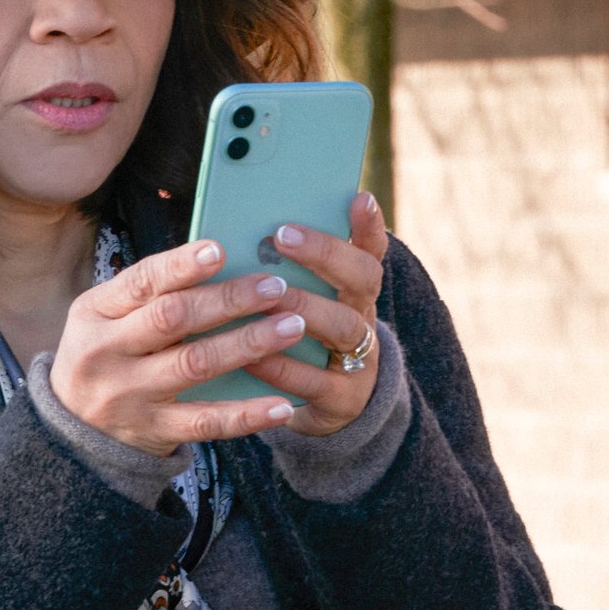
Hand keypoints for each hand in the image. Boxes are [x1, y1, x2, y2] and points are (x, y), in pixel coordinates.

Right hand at [49, 237, 310, 456]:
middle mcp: (106, 352)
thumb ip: (151, 293)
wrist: (73, 430)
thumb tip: (221, 257)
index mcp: (94, 311)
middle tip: (276, 288)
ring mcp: (130, 395)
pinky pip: (205, 423)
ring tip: (291, 326)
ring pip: (195, 365)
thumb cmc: (107, 354)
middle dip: (229, 300)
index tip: (220, 250)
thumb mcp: (106, 317)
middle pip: (173, 319)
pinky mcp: (153, 431)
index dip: (181, 266)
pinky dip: (246, 415)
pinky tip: (281, 406)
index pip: (140, 281)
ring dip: (248, 344)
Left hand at [241, 191, 389, 437]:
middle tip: (282, 235)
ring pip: (345, 327)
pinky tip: (253, 356)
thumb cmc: (297, 343)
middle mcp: (363, 317)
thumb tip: (238, 232)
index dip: (368, 225)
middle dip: (325, 254)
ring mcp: (359, 360)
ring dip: (306, 308)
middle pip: (362, 278)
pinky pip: (315, 382)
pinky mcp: (342, 401)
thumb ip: (282, 274)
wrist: (323, 413)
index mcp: (353, 290)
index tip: (358, 196)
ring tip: (270, 296)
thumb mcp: (300, 305)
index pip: (370, 249)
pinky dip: (282, 367)